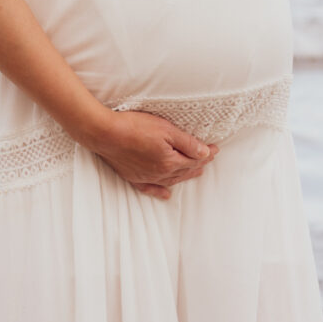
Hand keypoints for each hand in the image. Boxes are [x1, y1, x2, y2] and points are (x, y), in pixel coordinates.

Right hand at [92, 109, 219, 199]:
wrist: (106, 134)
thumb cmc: (135, 127)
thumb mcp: (166, 130)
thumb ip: (187, 143)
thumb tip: (206, 154)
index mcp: (170, 161)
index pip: (194, 159)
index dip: (206, 153)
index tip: (215, 149)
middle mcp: (160, 173)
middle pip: (184, 171)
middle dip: (198, 164)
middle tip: (208, 159)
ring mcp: (146, 177)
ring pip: (171, 180)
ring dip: (184, 176)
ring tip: (194, 173)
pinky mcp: (133, 177)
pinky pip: (150, 189)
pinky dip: (160, 191)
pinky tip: (166, 194)